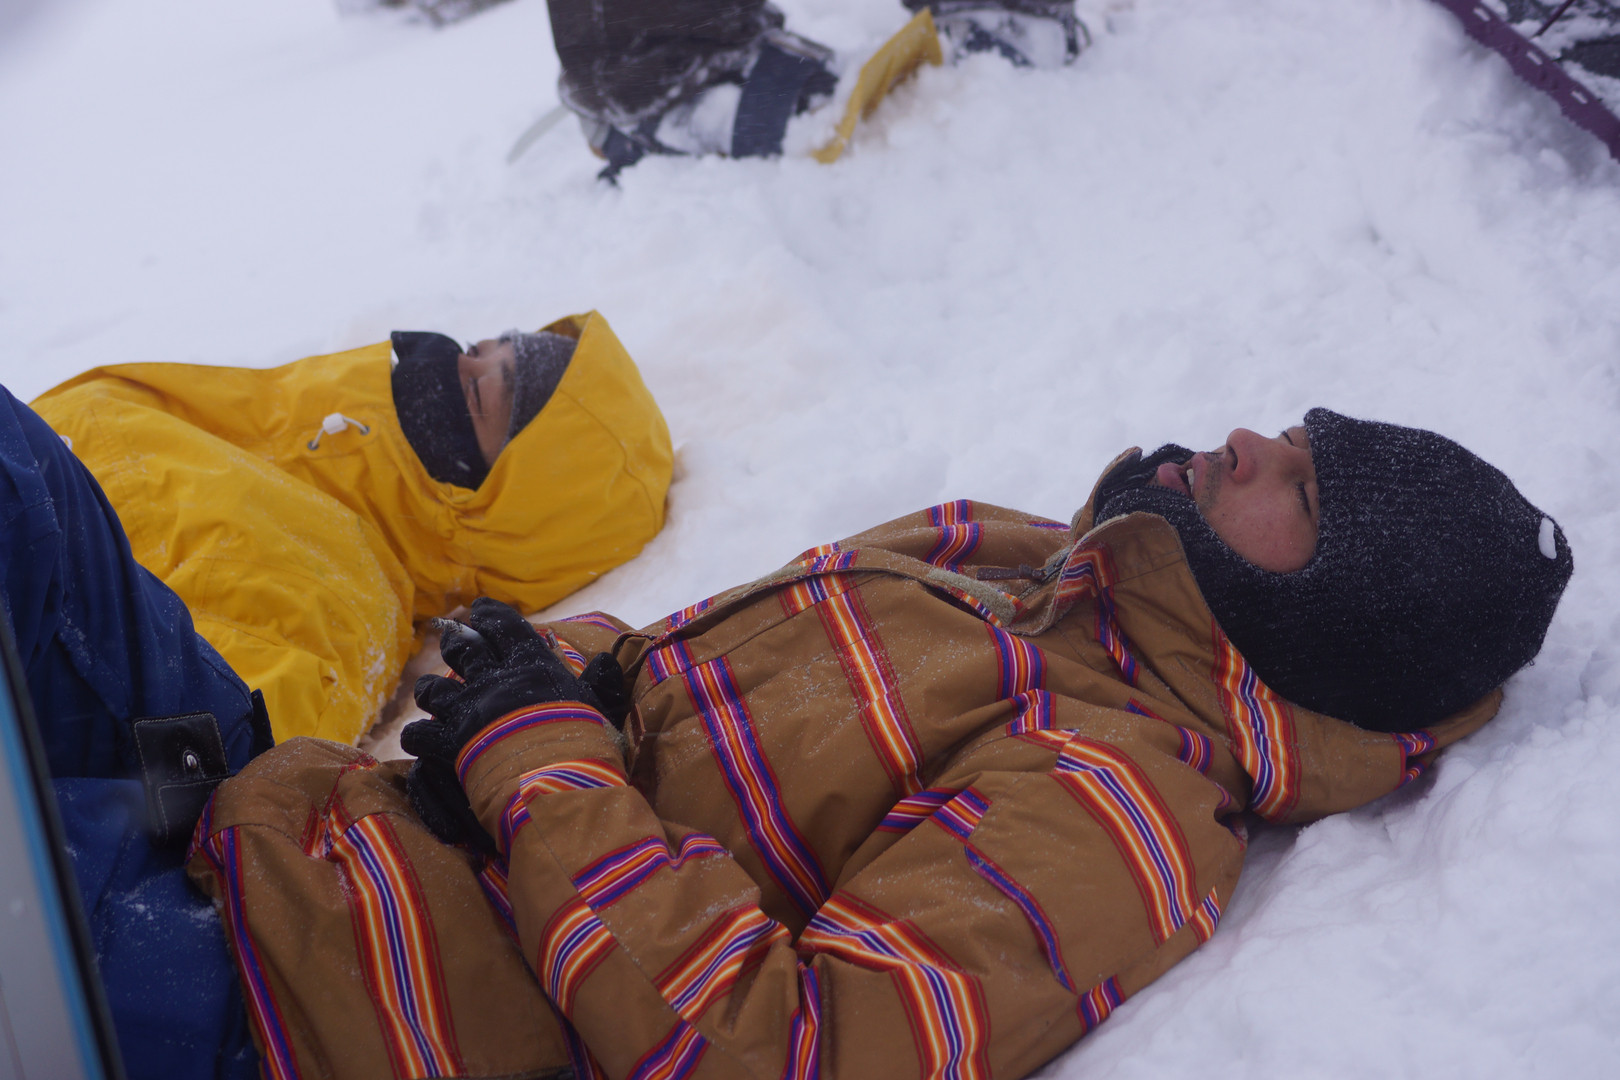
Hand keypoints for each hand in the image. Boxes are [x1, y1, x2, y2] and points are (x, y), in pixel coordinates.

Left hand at [401, 597, 611, 848]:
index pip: (505, 626)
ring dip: (433, 690)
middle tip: (452, 638)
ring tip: (435, 693)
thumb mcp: (602, 705)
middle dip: (455, 640)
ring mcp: (468, 711)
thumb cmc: (587, 742)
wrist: (558, 780)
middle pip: (463, 648)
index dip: (490, 614)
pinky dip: (419, 736)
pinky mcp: (450, 744)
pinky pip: (419, 734)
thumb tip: (607, 660)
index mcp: (530, 666)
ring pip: (433, 688)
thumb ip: (602, 681)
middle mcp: (493, 681)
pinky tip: (423, 738)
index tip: (481, 607)